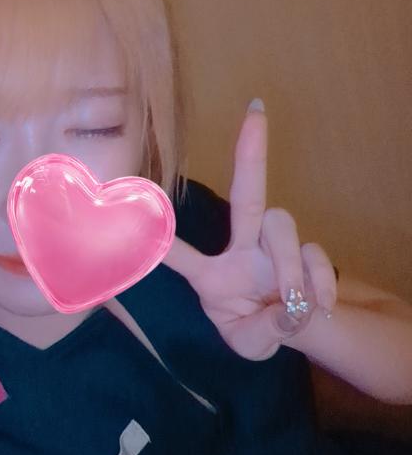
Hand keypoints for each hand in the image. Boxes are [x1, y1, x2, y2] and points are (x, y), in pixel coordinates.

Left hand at [163, 100, 337, 360]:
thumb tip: (291, 310)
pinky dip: (320, 282)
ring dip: (288, 267)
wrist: (292, 333)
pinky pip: (315, 254)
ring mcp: (276, 247)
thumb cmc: (255, 328)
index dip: (161, 238)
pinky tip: (319, 308)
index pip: (183, 254)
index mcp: (214, 274)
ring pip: (282, 225)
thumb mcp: (248, 343)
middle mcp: (244, 248)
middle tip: (255, 112)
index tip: (135, 201)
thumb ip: (263, 331)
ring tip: (294, 305)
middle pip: (247, 193)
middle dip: (250, 152)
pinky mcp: (308, 253)